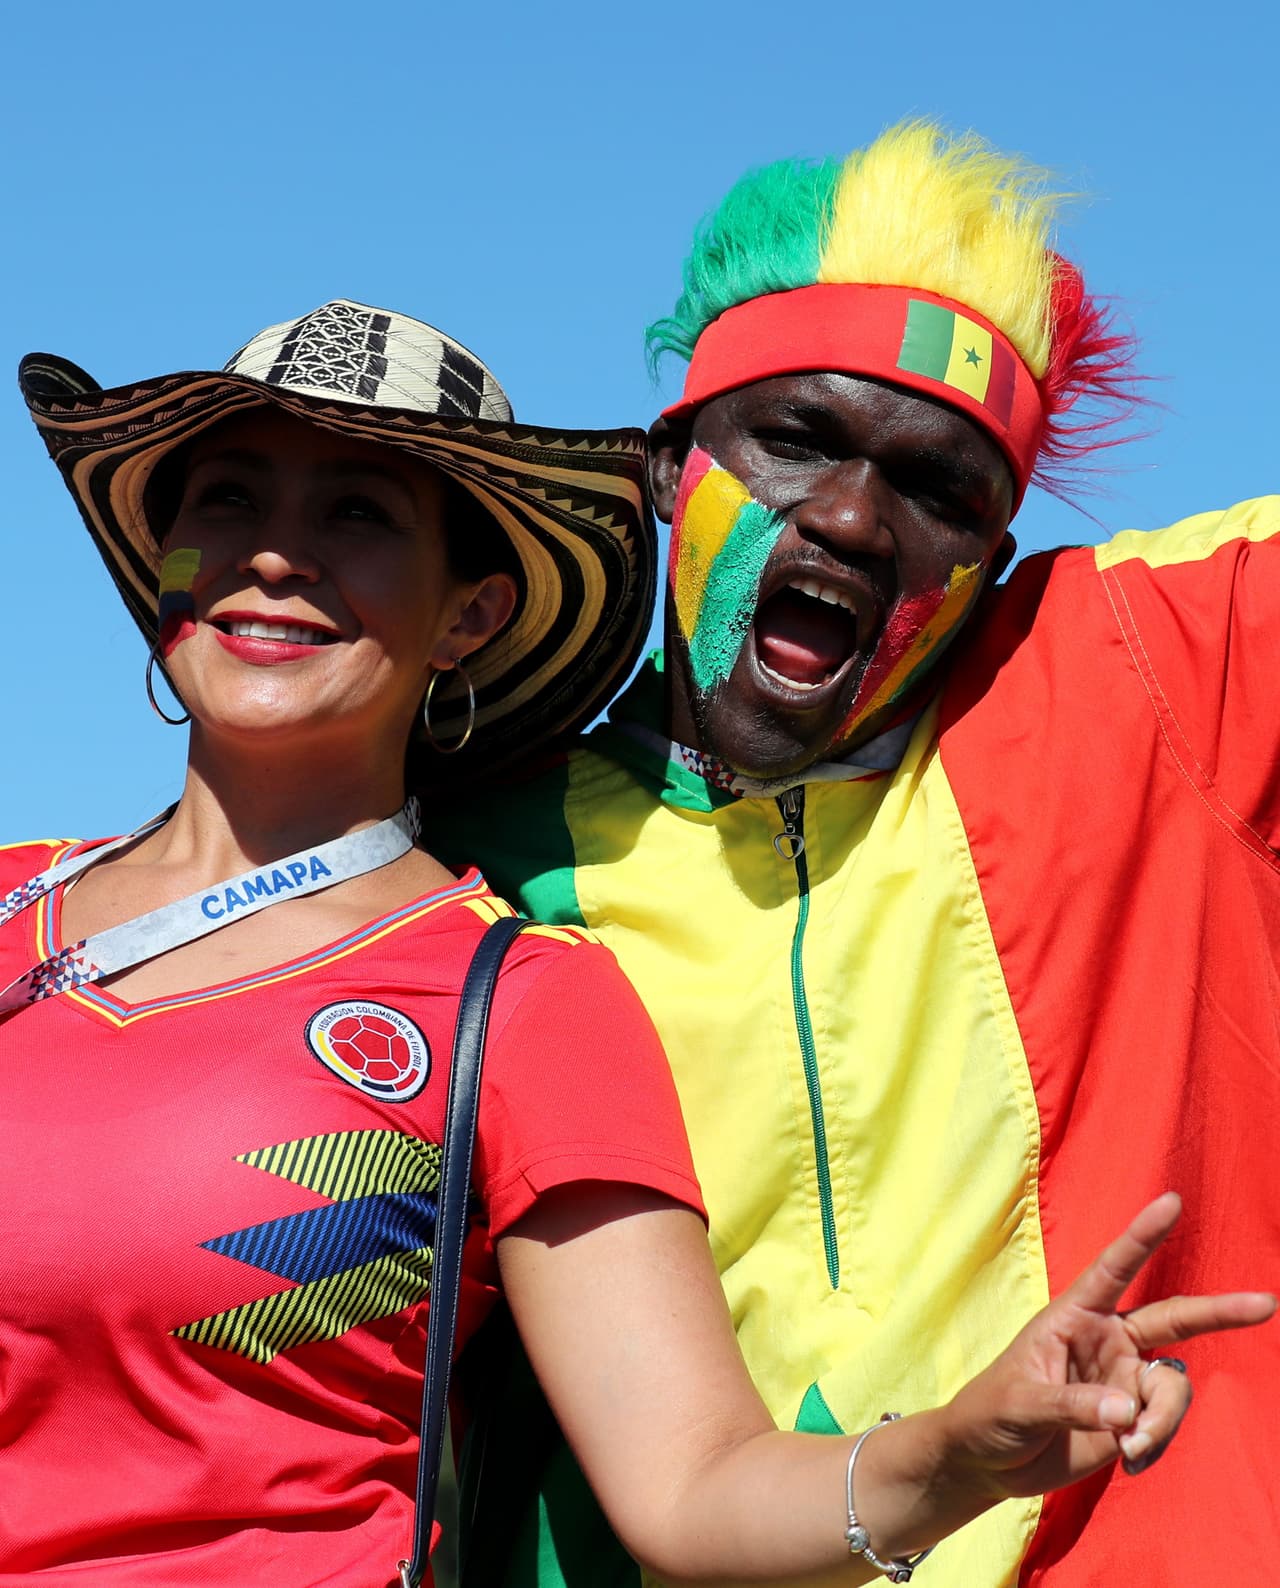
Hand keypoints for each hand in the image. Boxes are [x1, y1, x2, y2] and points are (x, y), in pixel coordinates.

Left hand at [941, 1192, 1275, 1498]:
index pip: (1114, 1268)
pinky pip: (1163, 1425)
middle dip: (1220, 1312)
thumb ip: (1071, 1403)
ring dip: (1160, 1420)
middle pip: (1173, 1319)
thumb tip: (1127, 1412)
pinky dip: (1154, 1444)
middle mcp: (1107, 1340)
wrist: (989, 1459)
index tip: (1172, 1201)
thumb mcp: (1021, 1402)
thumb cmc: (991, 1412)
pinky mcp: (1132, 1419)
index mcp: (1073, 1315)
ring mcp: (1123, 1379)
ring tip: (1129, 1446)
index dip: (1143, 1235)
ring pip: (1171, 1389)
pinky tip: (1128, 1461)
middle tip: (1267, 1304)